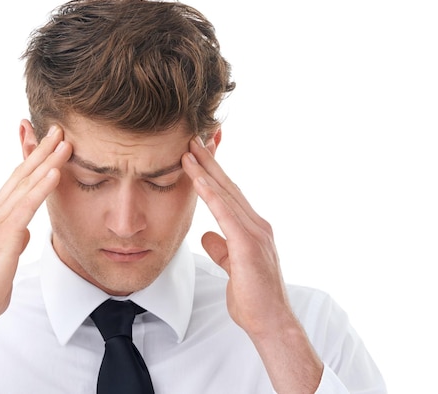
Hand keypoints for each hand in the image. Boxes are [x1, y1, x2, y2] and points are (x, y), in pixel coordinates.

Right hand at [0, 125, 70, 385]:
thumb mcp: (3, 256)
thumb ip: (13, 238)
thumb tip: (24, 230)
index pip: (16, 182)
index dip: (34, 160)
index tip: (49, 143)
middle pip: (20, 174)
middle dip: (41, 150)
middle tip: (58, 129)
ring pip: (25, 184)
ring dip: (46, 161)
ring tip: (63, 142)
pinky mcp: (3, 236)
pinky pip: (26, 207)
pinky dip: (41, 187)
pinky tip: (55, 172)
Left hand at [182, 135, 321, 392]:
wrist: (270, 322)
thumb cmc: (253, 297)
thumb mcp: (231, 267)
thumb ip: (221, 248)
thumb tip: (207, 235)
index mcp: (251, 229)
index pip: (228, 194)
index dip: (212, 173)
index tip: (196, 155)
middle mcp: (256, 225)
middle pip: (228, 186)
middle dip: (209, 161)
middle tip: (192, 138)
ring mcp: (255, 233)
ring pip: (227, 194)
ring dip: (207, 170)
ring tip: (189, 149)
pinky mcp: (249, 244)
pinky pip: (226, 213)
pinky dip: (211, 194)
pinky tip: (198, 178)